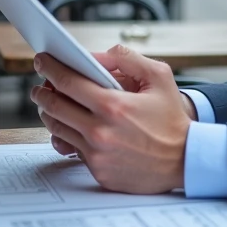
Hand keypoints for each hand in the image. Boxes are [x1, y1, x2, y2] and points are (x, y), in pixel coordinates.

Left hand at [31, 45, 189, 193]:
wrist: (186, 160)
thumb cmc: (172, 118)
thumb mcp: (159, 77)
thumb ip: (127, 58)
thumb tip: (96, 56)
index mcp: (113, 105)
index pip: (68, 82)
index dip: (51, 68)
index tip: (42, 60)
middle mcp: (100, 131)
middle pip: (54, 106)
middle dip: (42, 92)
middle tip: (41, 85)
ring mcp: (97, 153)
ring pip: (57, 129)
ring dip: (50, 114)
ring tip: (52, 104)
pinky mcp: (98, 171)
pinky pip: (71, 149)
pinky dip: (67, 136)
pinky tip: (70, 126)